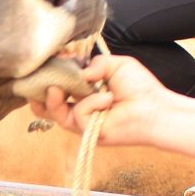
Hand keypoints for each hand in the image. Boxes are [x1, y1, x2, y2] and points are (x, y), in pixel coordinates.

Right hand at [29, 54, 175, 147]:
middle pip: (48, 104)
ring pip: (56, 112)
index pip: (58, 87)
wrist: (155, 109)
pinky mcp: (88, 132)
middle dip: (39, 91)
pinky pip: (78, 115)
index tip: (48, 64)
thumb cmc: (140, 88)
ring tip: (57, 88)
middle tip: (42, 79)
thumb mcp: (116, 65)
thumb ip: (95, 63)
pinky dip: (91, 103)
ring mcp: (83, 122)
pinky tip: (108, 99)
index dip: (49, 76)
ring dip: (54, 98)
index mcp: (85, 92)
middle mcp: (81, 108)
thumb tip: (78, 72)